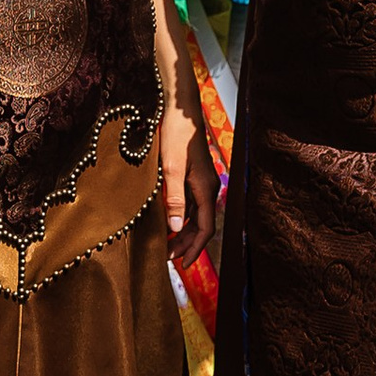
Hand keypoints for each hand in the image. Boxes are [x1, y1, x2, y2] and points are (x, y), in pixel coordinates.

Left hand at [159, 101, 217, 272]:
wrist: (180, 112)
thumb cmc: (176, 137)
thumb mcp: (171, 170)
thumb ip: (175, 200)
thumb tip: (176, 228)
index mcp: (206, 189)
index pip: (205, 228)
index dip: (195, 248)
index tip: (184, 264)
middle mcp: (208, 188)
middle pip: (201, 225)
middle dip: (187, 244)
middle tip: (169, 258)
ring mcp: (202, 183)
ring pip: (196, 216)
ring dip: (184, 232)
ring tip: (168, 245)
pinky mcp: (194, 177)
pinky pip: (191, 204)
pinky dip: (182, 218)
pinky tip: (169, 223)